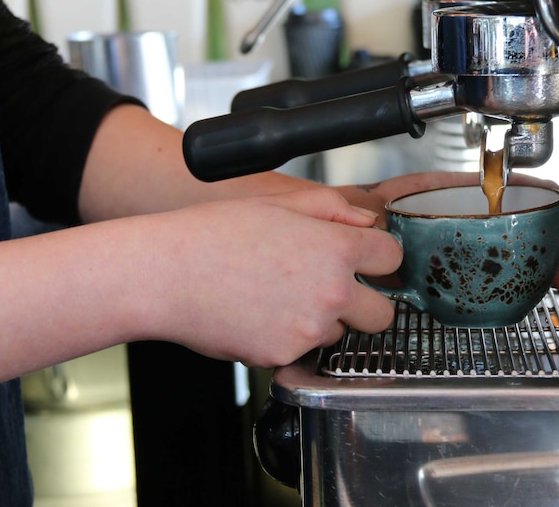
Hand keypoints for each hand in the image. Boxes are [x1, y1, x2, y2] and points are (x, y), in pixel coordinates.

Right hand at [140, 187, 401, 367]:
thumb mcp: (279, 203)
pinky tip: (260, 316)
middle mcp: (331, 292)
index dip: (378, 258)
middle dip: (366, 304)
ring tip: (279, 298)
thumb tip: (364, 223)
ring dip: (322, 321)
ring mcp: (309, 329)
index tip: (365, 262)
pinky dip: (288, 339)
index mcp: (335, 249)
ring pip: (340, 333)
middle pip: (384, 313)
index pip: (392, 258)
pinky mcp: (284, 356)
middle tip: (333, 291)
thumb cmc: (214, 234)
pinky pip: (302, 352)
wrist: (166, 274)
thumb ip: (332, 209)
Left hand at [335, 171, 558, 287]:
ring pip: (506, 252)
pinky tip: (535, 289)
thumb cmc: (354, 220)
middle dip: (548, 235)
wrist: (340, 246)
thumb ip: (374, 214)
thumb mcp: (367, 209)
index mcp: (436, 194)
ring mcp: (455, 248)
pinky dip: (515, 282)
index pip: (490, 186)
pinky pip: (488, 277)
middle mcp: (452, 220)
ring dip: (539, 262)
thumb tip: (380, 224)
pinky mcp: (450, 276)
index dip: (529, 190)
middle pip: (510, 223)